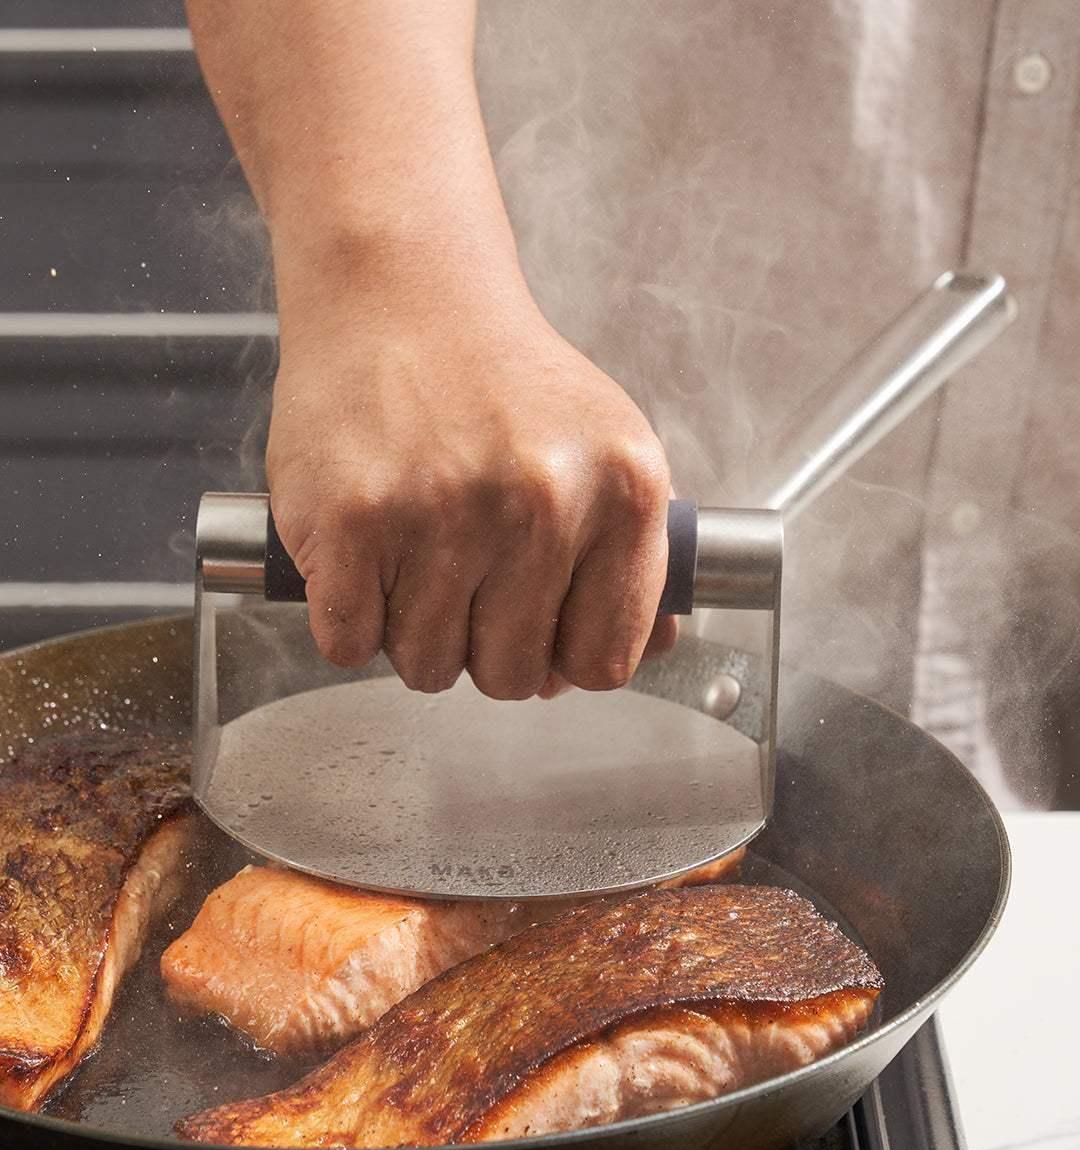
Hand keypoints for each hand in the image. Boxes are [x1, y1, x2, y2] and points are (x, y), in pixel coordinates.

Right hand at [267, 260, 676, 699]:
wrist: (400, 290)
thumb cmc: (501, 379)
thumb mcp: (608, 447)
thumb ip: (637, 554)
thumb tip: (649, 649)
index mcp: (624, 493)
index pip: (604, 662)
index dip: (563, 661)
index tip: (538, 631)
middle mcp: (542, 505)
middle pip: (511, 678)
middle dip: (482, 648)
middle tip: (463, 579)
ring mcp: (443, 515)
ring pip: (427, 668)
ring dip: (413, 631)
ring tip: (413, 555)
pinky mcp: (353, 520)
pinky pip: (350, 645)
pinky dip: (350, 617)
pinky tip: (363, 557)